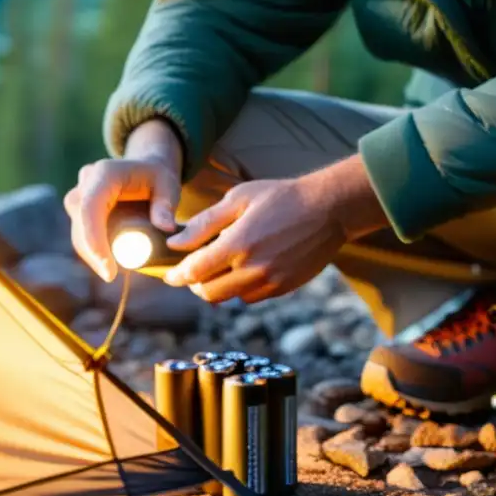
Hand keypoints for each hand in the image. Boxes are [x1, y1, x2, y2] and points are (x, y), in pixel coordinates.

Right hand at [64, 119, 182, 281]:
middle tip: (112, 276)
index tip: (108, 269)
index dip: (95, 240)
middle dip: (93, 254)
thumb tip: (165, 228)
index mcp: (105, 173)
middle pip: (80, 223)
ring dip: (91, 255)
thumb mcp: (168, 185)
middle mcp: (86, 181)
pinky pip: (80, 233)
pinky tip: (105, 265)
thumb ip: (166, 205)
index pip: (90, 208)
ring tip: (111, 272)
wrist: (143, 167)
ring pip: (77, 231)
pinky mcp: (79, 208)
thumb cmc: (157, 177)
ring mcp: (79, 194)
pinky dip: (91, 250)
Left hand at [162, 174, 347, 303]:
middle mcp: (253, 269)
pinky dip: (240, 288)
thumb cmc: (280, 197)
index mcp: (238, 244)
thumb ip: (204, 224)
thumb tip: (175, 243)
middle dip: (195, 283)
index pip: (194, 272)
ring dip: (217, 286)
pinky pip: (250, 297)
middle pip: (207, 293)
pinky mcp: (283, 288)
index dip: (175, 276)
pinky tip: (245, 268)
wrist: (328, 208)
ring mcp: (270, 281)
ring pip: (229, 298)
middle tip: (194, 269)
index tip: (167, 275)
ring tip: (221, 265)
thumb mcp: (238, 199)